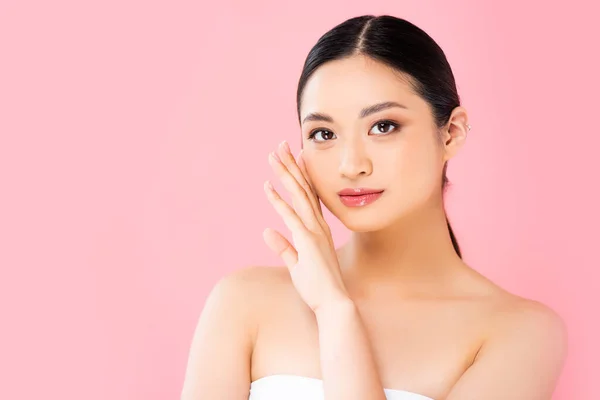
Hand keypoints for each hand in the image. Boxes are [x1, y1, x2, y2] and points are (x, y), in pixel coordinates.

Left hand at [263, 140, 349, 312]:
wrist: (334, 303)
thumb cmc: (318, 287)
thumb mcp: (296, 264)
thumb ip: (283, 247)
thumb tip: (267, 231)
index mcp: (318, 229)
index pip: (309, 195)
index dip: (301, 174)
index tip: (295, 156)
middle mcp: (318, 226)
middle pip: (303, 188)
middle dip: (292, 165)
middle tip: (282, 145)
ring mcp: (314, 232)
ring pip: (298, 195)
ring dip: (285, 174)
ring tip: (274, 155)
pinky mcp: (307, 241)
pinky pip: (290, 216)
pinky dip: (278, 200)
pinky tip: (268, 186)